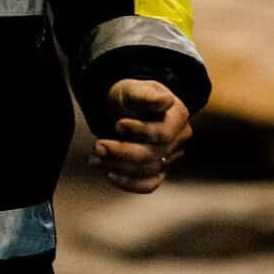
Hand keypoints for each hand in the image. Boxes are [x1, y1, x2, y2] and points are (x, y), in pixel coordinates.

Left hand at [92, 78, 191, 193]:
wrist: (122, 109)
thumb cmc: (130, 97)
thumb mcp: (133, 89)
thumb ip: (146, 95)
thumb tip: (165, 100)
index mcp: (178, 115)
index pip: (163, 133)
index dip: (140, 131)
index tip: (118, 125)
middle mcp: (179, 138)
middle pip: (153, 155)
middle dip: (122, 152)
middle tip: (97, 146)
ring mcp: (170, 156)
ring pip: (147, 171)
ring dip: (118, 167)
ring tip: (95, 158)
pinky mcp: (158, 171)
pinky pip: (148, 184)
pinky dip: (129, 183)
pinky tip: (110, 174)